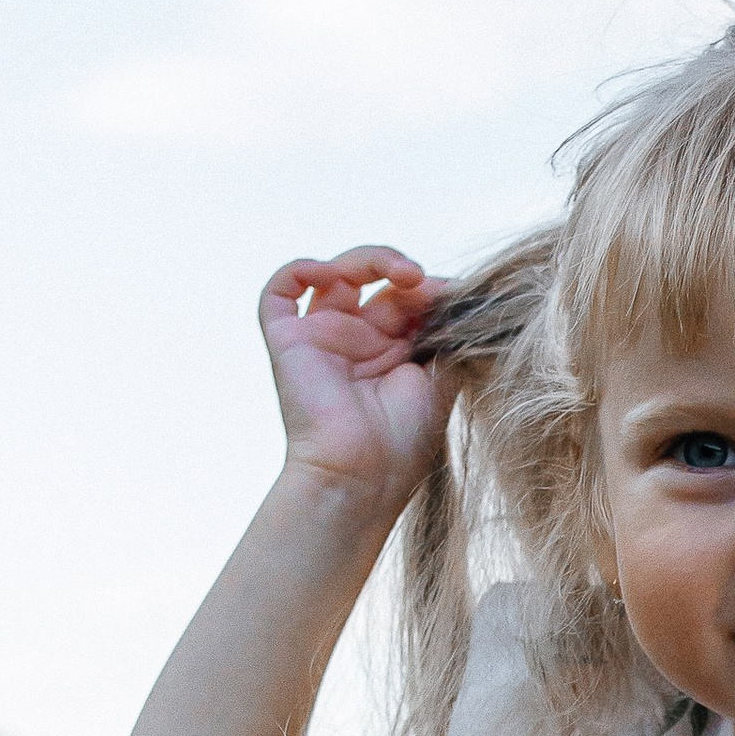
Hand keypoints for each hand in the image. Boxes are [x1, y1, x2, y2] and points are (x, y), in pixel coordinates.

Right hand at [258, 247, 453, 507]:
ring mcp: (322, 337)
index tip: (454, 297)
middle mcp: (356, 341)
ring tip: (402, 274)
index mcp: (392, 353)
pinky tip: (332, 272)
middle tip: (425, 285)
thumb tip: (454, 290)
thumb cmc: (404, 441)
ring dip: (370, 260)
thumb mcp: (442, 379)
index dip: (429, 288)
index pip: (408, 299)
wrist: (362, 475)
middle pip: (377, 280)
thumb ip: (446, 332)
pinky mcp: (289, 339)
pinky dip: (302, 268)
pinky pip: (280, 290)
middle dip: (405, 275)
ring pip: (336, 273)